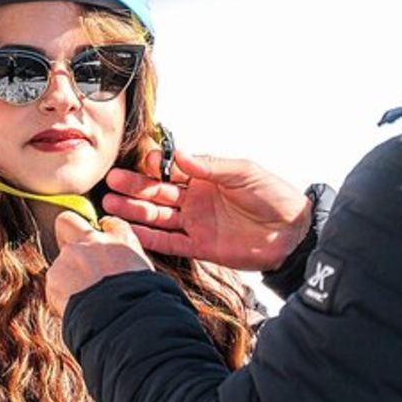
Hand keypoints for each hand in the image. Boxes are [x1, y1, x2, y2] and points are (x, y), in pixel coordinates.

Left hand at [46, 212, 153, 316]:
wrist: (121, 314)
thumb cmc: (139, 298)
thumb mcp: (145, 273)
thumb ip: (129, 263)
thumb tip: (124, 269)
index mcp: (121, 239)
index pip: (110, 224)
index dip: (104, 233)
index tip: (103, 244)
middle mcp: (93, 241)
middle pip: (68, 221)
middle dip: (66, 232)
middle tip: (73, 252)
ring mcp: (71, 255)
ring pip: (61, 261)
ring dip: (67, 275)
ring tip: (82, 298)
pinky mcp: (55, 275)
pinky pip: (55, 283)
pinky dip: (60, 295)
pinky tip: (75, 307)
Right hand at [102, 149, 310, 271]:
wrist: (292, 232)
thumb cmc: (274, 196)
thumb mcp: (244, 173)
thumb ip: (211, 166)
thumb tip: (181, 155)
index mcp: (206, 178)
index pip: (172, 170)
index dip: (156, 167)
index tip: (143, 162)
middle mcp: (197, 200)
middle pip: (158, 192)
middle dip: (134, 187)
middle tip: (111, 181)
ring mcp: (196, 223)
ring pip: (158, 216)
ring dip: (134, 210)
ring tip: (109, 204)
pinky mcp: (200, 246)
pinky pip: (169, 242)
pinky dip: (149, 238)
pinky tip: (129, 231)